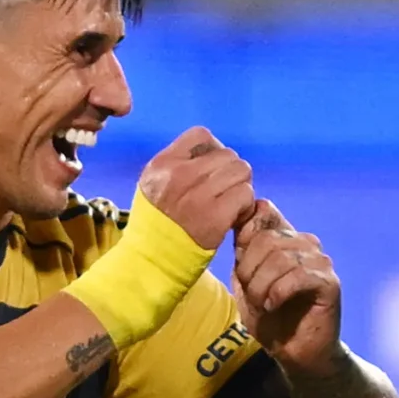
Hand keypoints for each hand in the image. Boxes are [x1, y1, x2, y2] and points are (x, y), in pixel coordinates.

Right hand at [137, 127, 255, 250]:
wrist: (152, 262)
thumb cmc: (157, 224)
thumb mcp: (154, 185)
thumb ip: (178, 165)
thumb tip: (214, 152)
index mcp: (162, 164)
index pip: (201, 135)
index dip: (214, 150)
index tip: (213, 170)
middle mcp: (179, 176)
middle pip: (228, 154)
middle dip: (232, 172)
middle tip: (225, 192)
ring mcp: (198, 196)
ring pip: (241, 171)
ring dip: (241, 187)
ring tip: (229, 204)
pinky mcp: (215, 217)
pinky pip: (246, 195)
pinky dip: (245, 206)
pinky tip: (233, 218)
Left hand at [233, 199, 344, 377]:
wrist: (295, 353)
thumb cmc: (270, 318)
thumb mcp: (245, 282)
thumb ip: (242, 251)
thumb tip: (234, 219)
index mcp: (284, 238)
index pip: (263, 210)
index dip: (245, 231)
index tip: (239, 260)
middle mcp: (305, 243)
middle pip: (266, 237)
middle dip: (249, 270)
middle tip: (251, 294)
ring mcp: (320, 261)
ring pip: (280, 257)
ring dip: (262, 286)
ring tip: (263, 304)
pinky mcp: (329, 283)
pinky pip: (298, 276)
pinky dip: (278, 293)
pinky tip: (275, 306)